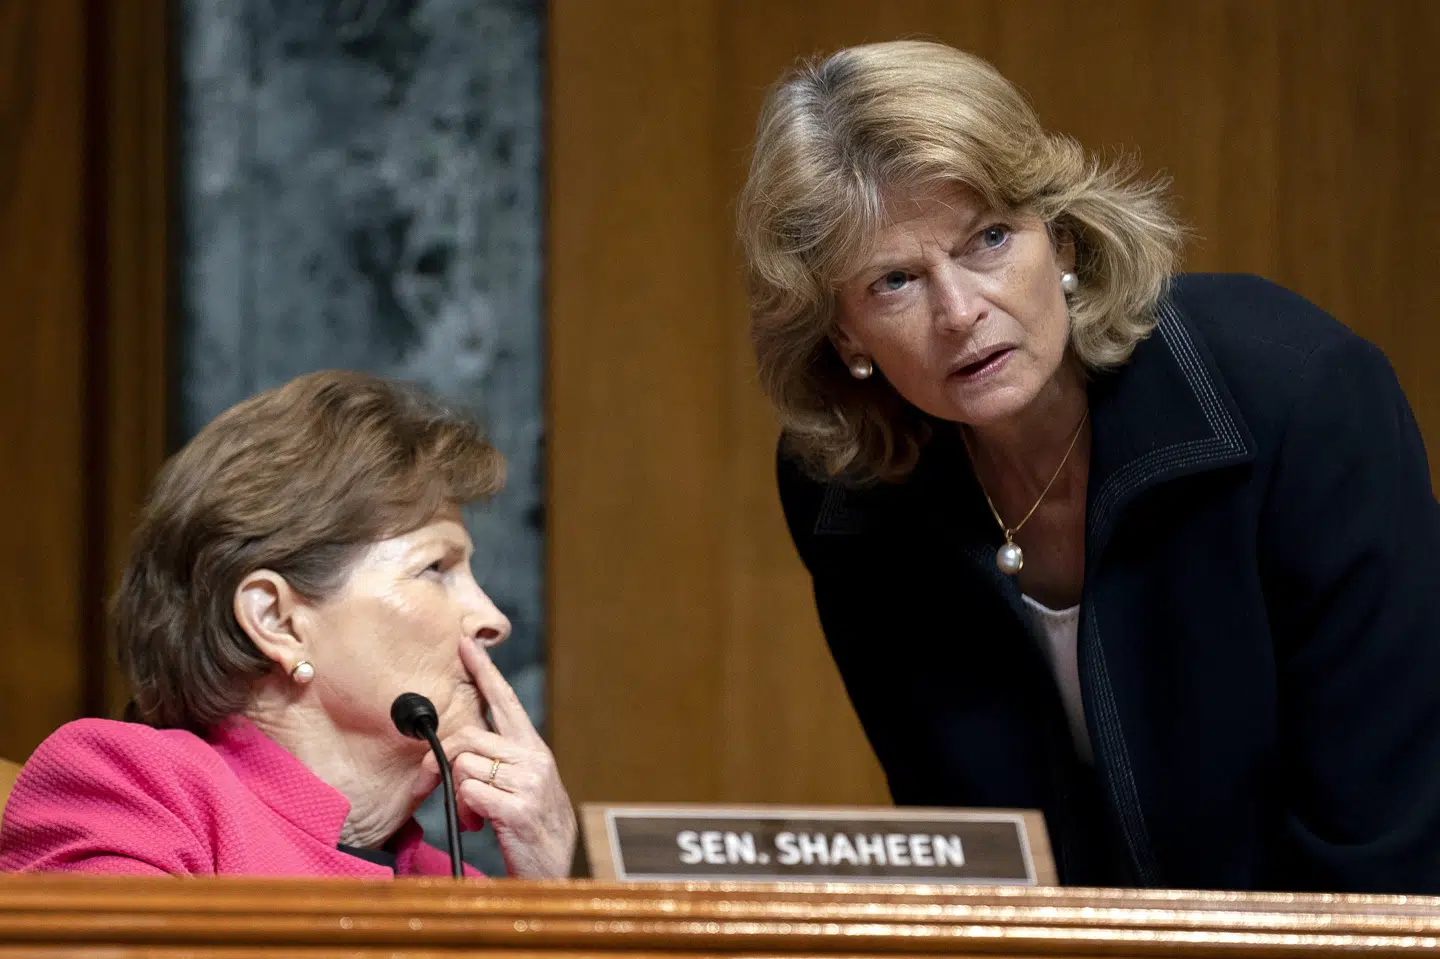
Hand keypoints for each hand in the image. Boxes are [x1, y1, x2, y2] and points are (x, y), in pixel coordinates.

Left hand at [423, 639, 576, 878]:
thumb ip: (494, 761)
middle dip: (444, 761)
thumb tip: (453, 753)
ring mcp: (529, 782)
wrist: (554, 867)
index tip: (465, 643)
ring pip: (465, 767)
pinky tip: (482, 823)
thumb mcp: (518, 784)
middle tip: (434, 780)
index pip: (505, 701)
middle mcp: (534, 757)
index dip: (484, 671)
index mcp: (532, 747)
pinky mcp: (518, 808)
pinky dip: (467, 810)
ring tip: (477, 813)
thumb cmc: (529, 824)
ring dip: (459, 794)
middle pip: (468, 739)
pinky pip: (469, 793)